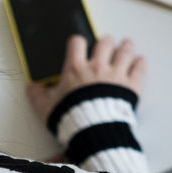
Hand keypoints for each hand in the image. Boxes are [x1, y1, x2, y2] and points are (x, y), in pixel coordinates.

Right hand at [25, 34, 145, 122]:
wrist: (93, 130)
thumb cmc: (71, 119)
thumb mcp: (47, 109)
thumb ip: (38, 96)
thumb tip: (31, 87)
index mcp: (76, 69)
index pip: (77, 43)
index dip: (78, 42)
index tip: (80, 44)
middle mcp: (97, 67)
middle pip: (105, 43)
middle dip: (106, 42)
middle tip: (107, 44)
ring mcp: (116, 74)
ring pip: (125, 51)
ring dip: (126, 47)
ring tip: (127, 45)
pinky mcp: (131, 85)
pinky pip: (139, 68)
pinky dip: (140, 63)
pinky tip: (140, 61)